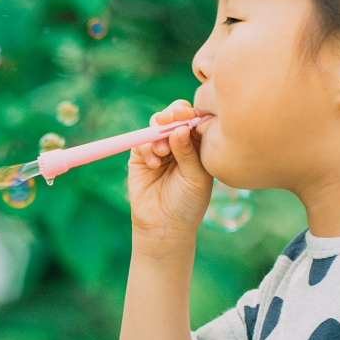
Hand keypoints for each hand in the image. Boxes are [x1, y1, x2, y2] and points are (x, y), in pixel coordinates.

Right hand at [127, 100, 214, 255]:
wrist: (164, 226)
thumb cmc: (188, 203)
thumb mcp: (196, 177)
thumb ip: (188, 152)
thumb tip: (180, 128)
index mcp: (198, 146)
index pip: (195, 120)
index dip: (190, 113)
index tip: (186, 115)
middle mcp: (179, 143)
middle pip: (175, 116)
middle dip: (172, 116)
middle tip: (170, 120)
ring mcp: (159, 148)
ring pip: (157, 125)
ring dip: (159, 134)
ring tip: (163, 152)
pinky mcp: (140, 156)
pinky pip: (141, 141)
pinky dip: (147, 148)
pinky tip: (154, 164)